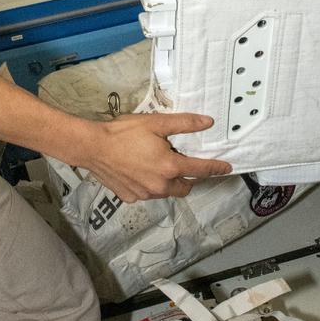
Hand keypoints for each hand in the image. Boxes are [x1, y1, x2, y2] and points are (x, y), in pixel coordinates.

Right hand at [77, 113, 231, 202]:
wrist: (92, 147)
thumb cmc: (124, 132)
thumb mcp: (156, 123)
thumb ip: (184, 123)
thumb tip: (208, 122)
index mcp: (170, 167)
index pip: (201, 170)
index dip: (216, 168)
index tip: (227, 168)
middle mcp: (161, 185)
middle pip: (185, 187)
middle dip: (189, 178)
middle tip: (182, 163)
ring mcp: (145, 194)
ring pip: (166, 192)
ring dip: (168, 182)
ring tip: (157, 165)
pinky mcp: (131, 197)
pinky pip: (147, 194)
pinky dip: (149, 185)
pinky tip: (139, 171)